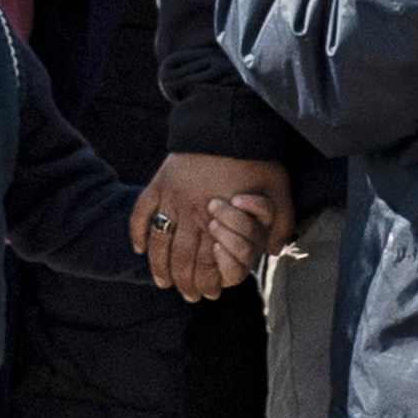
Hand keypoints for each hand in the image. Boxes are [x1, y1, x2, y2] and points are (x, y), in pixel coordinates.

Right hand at [137, 151, 290, 298]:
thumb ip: (279, 223)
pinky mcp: (159, 183)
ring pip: (159, 242)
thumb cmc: (258, 158)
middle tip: (187, 295)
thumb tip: (273, 250)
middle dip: (183, 283)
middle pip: (182, 259)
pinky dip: (137, 232)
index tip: (209, 294)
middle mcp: (192, 212)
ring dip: (159, 267)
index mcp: (220, 218)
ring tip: (162, 282)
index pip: (208, 263)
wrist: (229, 121)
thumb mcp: (280, 191)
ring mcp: (172, 197)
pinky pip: (141, 212)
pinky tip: (139, 249)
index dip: (207, 283)